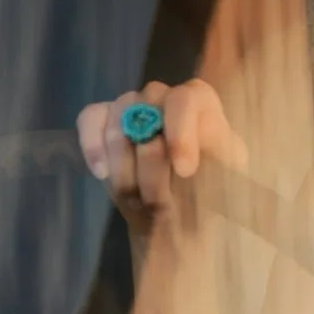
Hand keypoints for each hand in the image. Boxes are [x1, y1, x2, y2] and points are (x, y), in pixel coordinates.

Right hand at [76, 79, 247, 232]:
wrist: (177, 216)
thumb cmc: (207, 197)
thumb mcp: (223, 188)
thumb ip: (214, 173)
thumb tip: (189, 168)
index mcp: (204, 108)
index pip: (189, 99)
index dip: (182, 132)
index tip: (185, 171)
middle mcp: (167, 98)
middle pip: (150, 103)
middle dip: (151, 159)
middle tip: (157, 201)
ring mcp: (134, 105)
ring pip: (119, 112)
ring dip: (124, 161)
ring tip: (135, 199)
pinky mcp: (105, 121)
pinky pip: (91, 117)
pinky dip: (93, 145)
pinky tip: (102, 173)